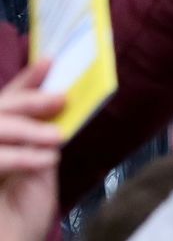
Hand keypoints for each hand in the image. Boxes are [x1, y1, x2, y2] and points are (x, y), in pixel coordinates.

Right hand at [0, 62, 63, 240]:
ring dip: (26, 129)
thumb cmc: (19, 217)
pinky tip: (45, 160)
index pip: (6, 102)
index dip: (25, 81)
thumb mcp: (38, 168)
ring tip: (57, 138)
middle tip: (60, 99)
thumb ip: (42, 136)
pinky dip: (20, 156)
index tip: (49, 61)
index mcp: (0, 139)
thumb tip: (60, 101)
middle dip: (28, 99)